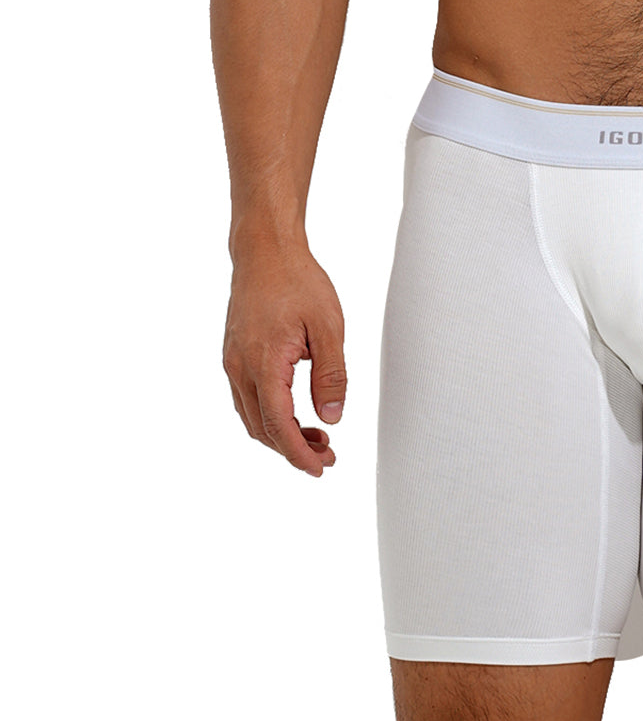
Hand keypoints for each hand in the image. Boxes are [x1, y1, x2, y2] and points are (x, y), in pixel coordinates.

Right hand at [222, 242, 345, 475]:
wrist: (265, 251)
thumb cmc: (298, 282)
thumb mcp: (329, 328)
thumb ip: (332, 376)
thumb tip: (333, 419)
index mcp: (264, 363)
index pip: (279, 425)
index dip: (299, 453)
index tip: (321, 468)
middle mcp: (240, 367)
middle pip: (262, 429)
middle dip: (294, 450)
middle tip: (329, 456)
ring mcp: (233, 362)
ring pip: (252, 417)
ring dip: (282, 436)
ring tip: (319, 438)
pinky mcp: (234, 356)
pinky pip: (248, 399)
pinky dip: (271, 417)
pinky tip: (298, 414)